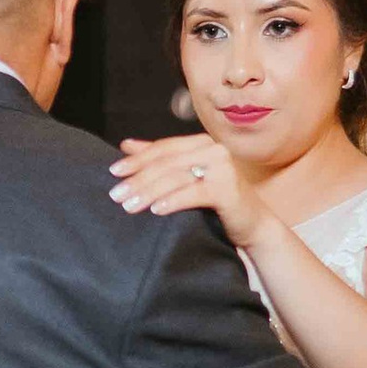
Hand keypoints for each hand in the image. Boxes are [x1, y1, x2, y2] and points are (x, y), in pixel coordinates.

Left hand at [110, 133, 262, 247]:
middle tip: (115, 195)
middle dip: (138, 179)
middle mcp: (213, 150)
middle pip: (166, 163)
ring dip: (149, 192)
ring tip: (129, 206)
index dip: (136, 159)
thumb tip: (126, 144)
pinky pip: (194, 193)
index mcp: (201, 144)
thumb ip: (160, 159)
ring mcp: (223, 167)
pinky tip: (156, 211)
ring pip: (176, 178)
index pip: (163, 149)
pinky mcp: (228, 188)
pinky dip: (173, 201)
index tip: (113, 172)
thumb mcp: (187, 177)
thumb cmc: (218, 201)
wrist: (254, 224)